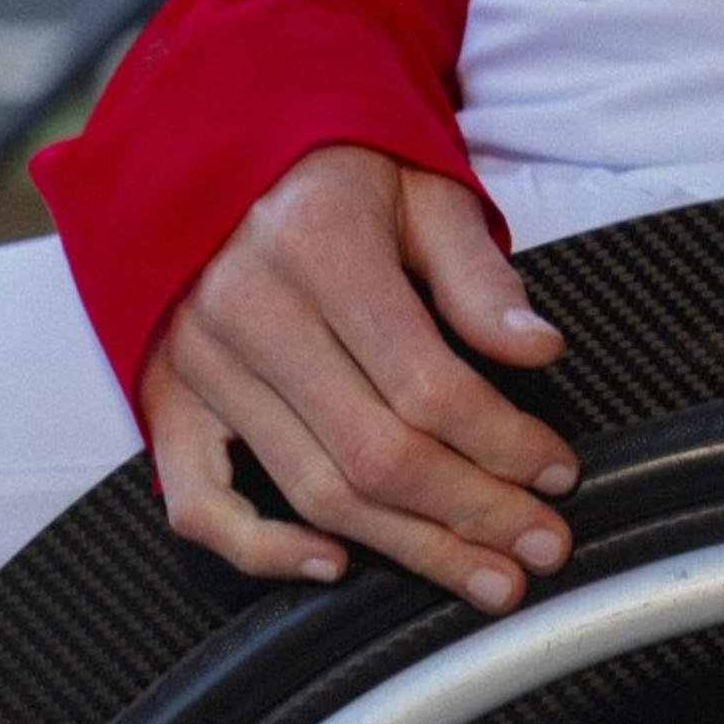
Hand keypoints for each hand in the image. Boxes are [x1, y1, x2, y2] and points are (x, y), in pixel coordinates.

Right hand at [145, 147, 574, 613]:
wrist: (213, 147)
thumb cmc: (335, 173)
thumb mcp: (421, 191)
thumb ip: (477, 274)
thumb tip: (538, 348)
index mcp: (318, 247)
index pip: (427, 383)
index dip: (503, 443)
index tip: (558, 471)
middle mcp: (247, 311)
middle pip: (376, 453)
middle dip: (474, 513)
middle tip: (543, 547)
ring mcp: (198, 364)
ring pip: (313, 491)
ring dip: (409, 548)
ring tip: (483, 575)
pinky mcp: (166, 400)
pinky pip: (199, 504)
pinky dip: (263, 551)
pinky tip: (335, 565)